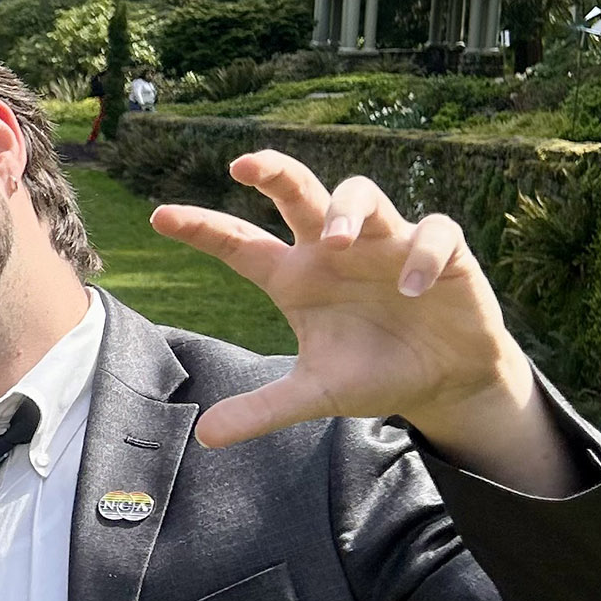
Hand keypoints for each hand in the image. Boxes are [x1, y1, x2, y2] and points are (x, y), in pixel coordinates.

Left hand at [152, 153, 578, 491]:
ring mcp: (387, 243)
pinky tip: (412, 289)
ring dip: (348, 211)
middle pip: (299, 192)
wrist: (442, 381)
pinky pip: (433, 233)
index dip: (202, 228)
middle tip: (244, 164)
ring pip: (364, 195)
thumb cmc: (372, 373)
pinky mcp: (443, 252)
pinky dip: (421, 255)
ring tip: (338, 243)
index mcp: (297, 276)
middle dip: (274, 172)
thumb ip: (263, 409)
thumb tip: (204, 436)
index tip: (158, 216)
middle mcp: (335, 250)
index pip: (241, 244)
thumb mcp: (314, 394)